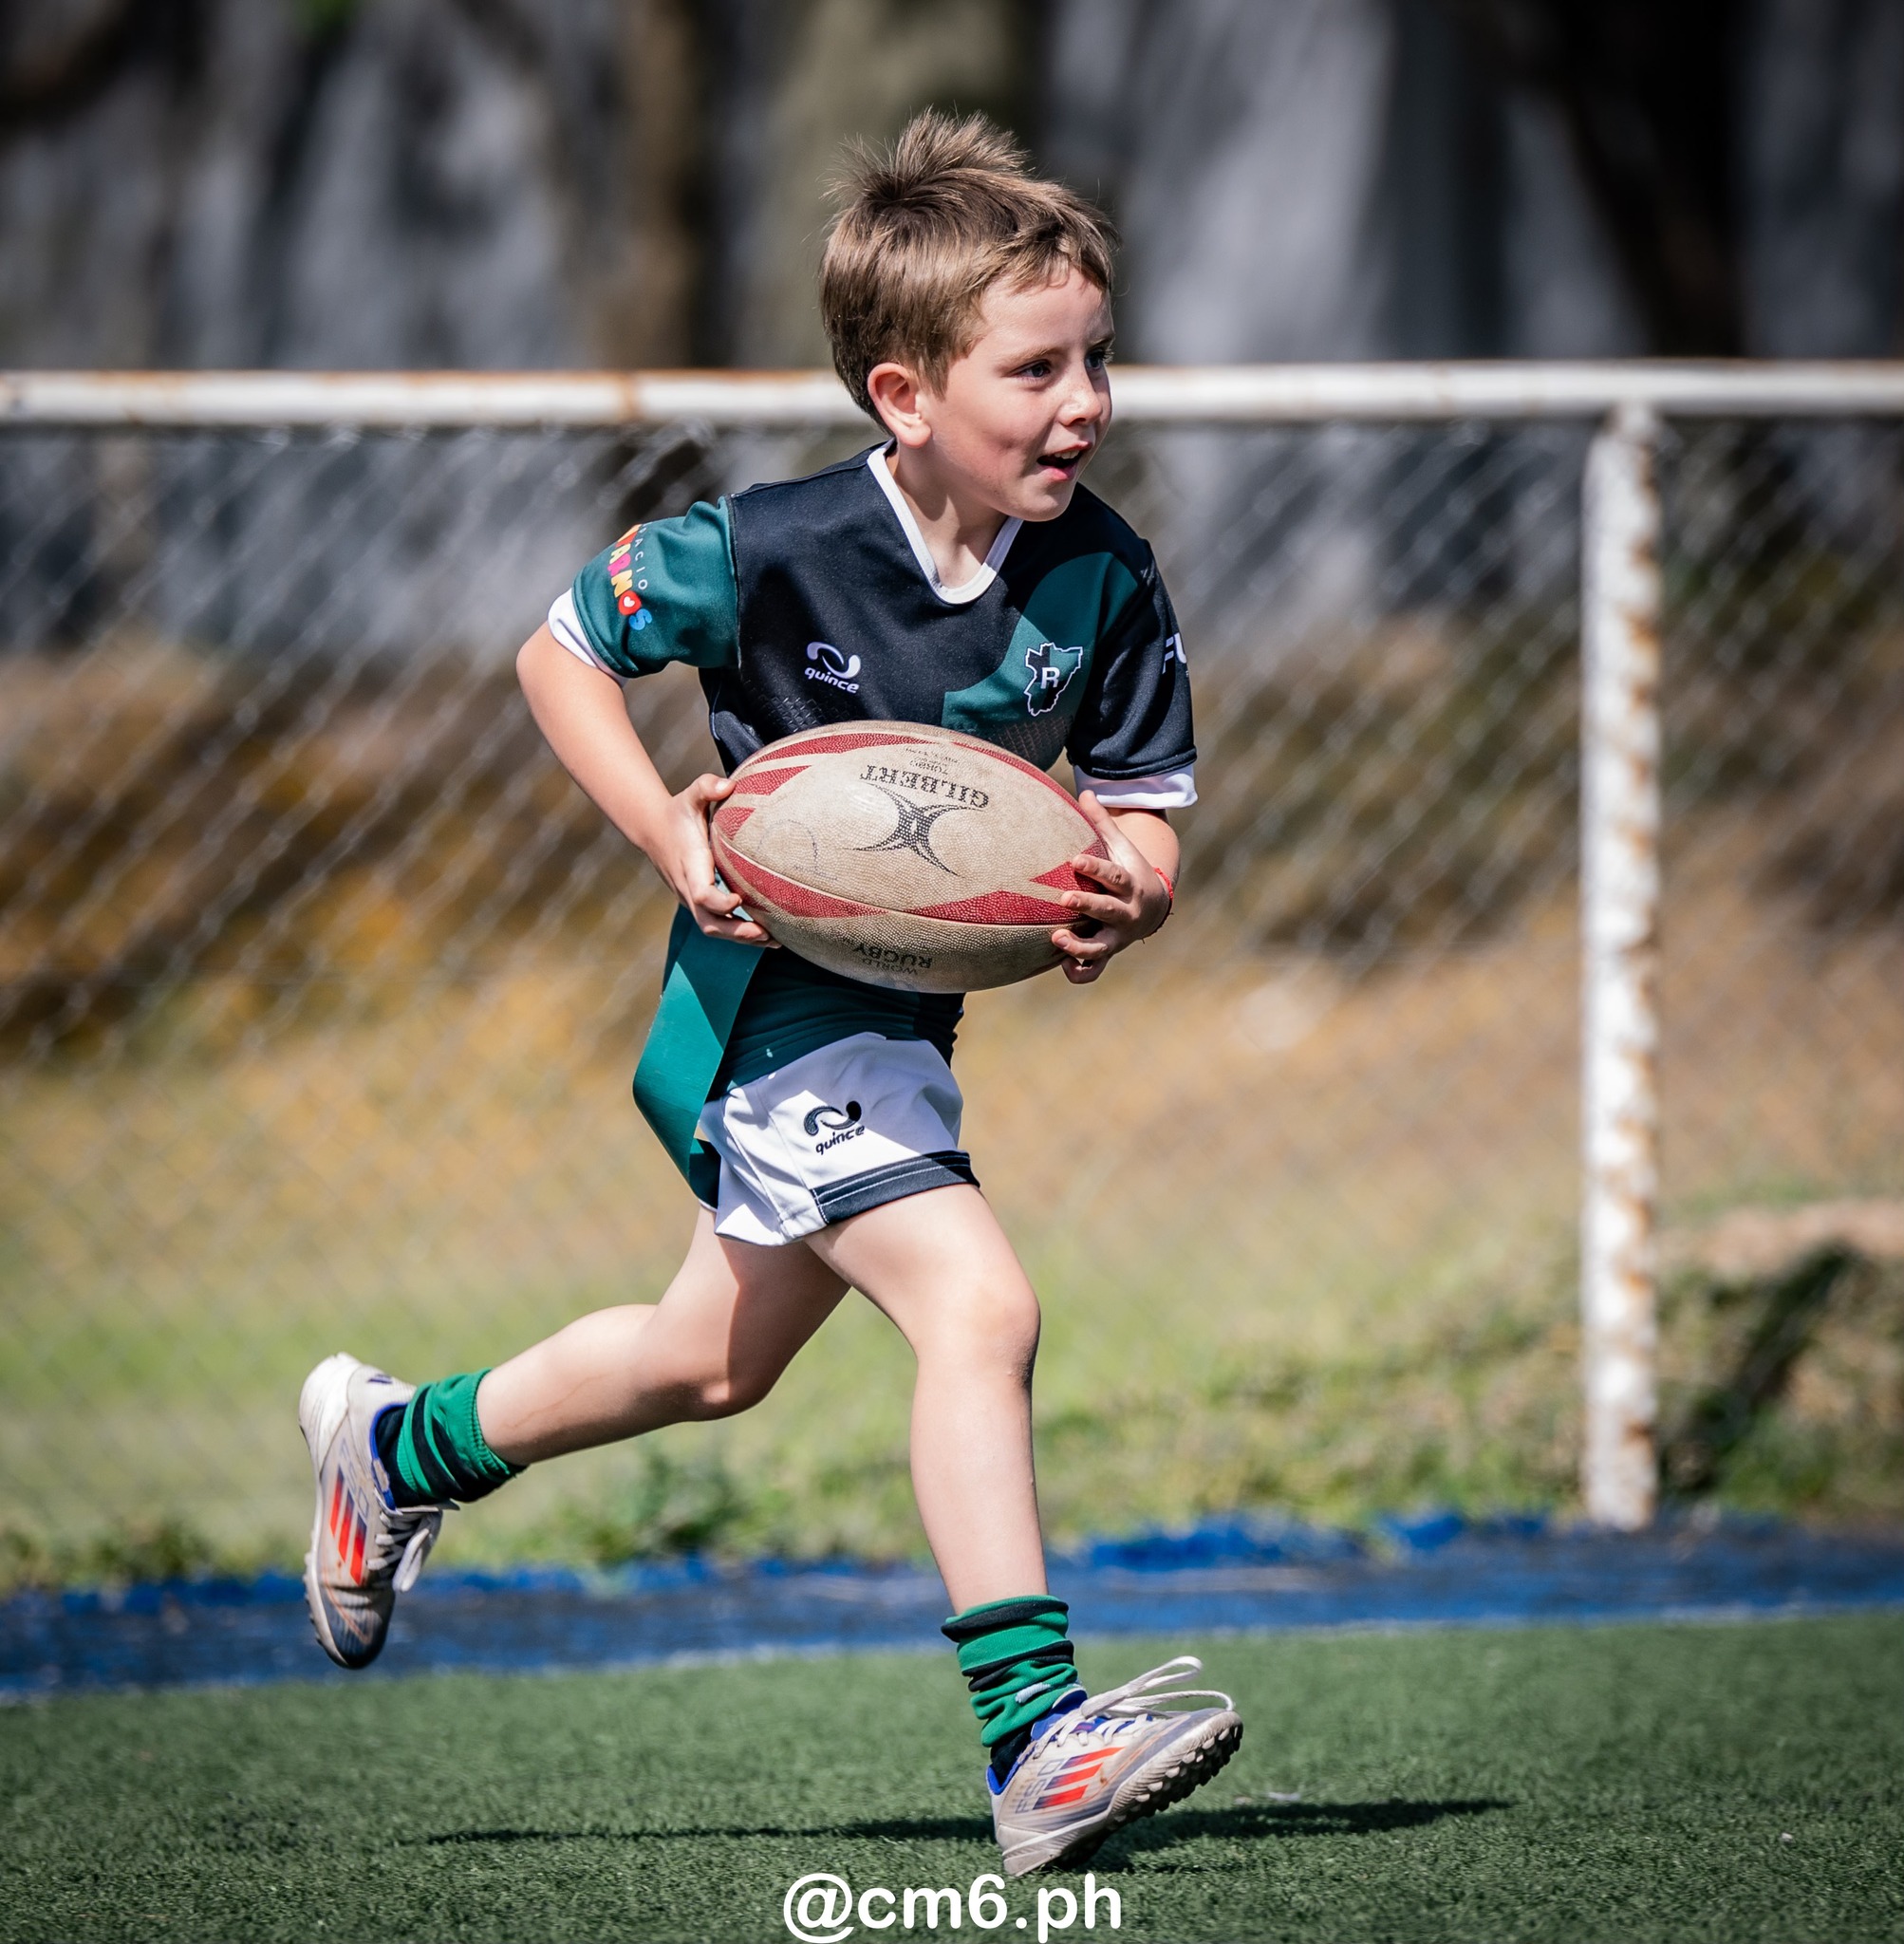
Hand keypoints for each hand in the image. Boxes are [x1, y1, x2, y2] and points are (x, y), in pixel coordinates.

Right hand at [654, 773, 774, 945]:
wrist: (653, 829)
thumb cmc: (678, 812)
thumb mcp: (690, 795)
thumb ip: (707, 786)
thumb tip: (729, 784)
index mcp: (689, 866)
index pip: (700, 894)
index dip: (719, 902)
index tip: (739, 900)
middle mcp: (688, 888)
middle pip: (708, 922)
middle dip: (736, 932)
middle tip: (767, 933)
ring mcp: (691, 899)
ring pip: (713, 928)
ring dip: (741, 938)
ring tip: (775, 940)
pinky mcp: (697, 903)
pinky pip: (717, 924)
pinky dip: (738, 933)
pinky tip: (767, 933)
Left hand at [1051, 791, 1171, 983]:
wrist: (1156, 908)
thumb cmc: (1129, 872)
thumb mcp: (1121, 849)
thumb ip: (1102, 824)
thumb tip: (1085, 792)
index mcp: (1129, 884)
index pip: (1113, 876)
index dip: (1095, 868)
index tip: (1075, 860)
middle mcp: (1126, 912)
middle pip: (1108, 910)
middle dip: (1087, 905)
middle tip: (1064, 897)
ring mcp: (1118, 936)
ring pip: (1101, 946)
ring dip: (1080, 945)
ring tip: (1056, 938)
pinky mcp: (1110, 952)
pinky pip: (1096, 969)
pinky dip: (1081, 971)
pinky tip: (1062, 966)